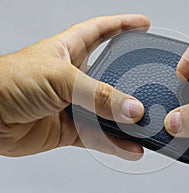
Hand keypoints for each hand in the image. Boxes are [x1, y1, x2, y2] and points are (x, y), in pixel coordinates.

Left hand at [0, 14, 149, 159]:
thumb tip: (131, 108)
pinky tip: (128, 147)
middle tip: (150, 84)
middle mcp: (74, 76)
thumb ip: (99, 95)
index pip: (102, 31)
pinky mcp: (70, 128)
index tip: (144, 25)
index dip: (123, 26)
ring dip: (126, 120)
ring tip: (145, 125)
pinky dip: (115, 143)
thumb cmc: (7, 82)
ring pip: (108, 111)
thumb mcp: (60, 77)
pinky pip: (98, 136)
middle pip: (111, 75)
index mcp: (70, 50)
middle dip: (131, 80)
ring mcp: (73, 104)